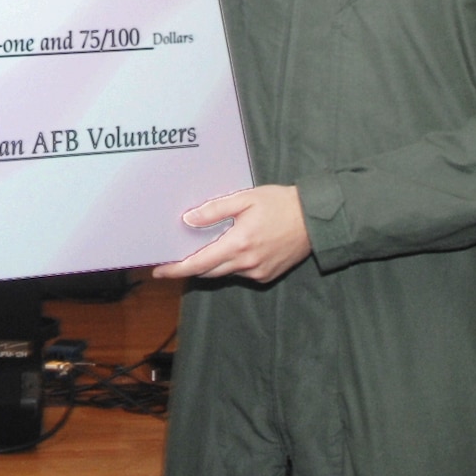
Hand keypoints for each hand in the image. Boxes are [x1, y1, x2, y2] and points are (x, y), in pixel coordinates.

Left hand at [151, 184, 310, 283]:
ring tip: (205, 247)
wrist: (315, 219)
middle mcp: (247, 264)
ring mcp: (258, 272)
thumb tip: (188, 220)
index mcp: (238, 244)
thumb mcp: (244, 199)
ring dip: (212, 263)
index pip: (199, 264)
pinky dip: (232, 263)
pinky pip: (241, 273)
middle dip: (190, 267)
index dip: (176, 269)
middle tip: (175, 257)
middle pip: (208, 271)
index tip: (159, 271)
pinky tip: (234, 247)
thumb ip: (214, 210)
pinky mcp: (267, 275)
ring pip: (225, 272)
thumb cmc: (280, 204)